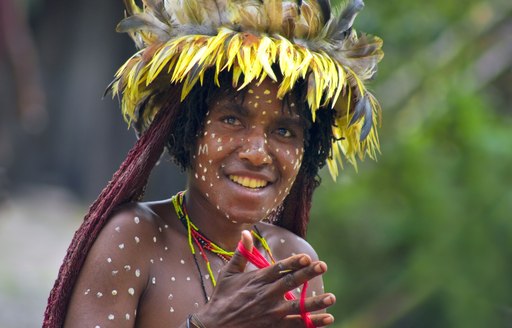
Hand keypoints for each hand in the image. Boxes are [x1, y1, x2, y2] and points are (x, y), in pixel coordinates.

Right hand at [195, 231, 335, 327]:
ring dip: (315, 303)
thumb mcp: (229, 273)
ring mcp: (271, 313)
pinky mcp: (274, 327)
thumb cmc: (222, 297)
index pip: (278, 269)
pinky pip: (296, 325)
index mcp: (256, 280)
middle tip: (323, 266)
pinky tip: (327, 319)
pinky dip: (312, 322)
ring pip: (297, 307)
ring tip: (331, 298)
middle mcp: (266, 296)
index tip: (306, 258)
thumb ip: (241, 253)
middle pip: (290, 284)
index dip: (293, 263)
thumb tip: (245, 232)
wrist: (215, 326)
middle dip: (307, 275)